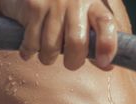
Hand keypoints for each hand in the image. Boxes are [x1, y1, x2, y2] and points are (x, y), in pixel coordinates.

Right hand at [0, 0, 118, 69]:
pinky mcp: (33, 6)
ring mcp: (53, 3)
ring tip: (47, 51)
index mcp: (93, 2)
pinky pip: (31, 43)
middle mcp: (75, 0)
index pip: (106, 22)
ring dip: (48, 58)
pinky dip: (29, 51)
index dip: (107, 45)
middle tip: (70, 62)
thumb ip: (98, 36)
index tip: (104, 62)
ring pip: (51, 48)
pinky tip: (30, 46)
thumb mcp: (86, 12)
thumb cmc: (66, 5)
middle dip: (73, 62)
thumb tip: (107, 65)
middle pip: (76, 43)